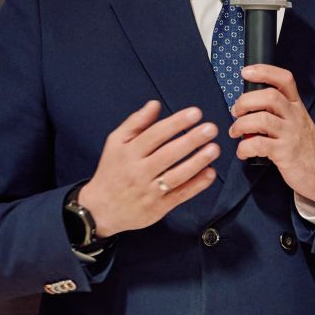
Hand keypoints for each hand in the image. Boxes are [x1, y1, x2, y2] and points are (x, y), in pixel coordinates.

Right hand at [78, 101, 219, 237]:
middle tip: (211, 128)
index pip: (155, 135)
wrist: (101, 209)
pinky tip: (210, 173)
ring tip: (214, 149)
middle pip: (168, 154)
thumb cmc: (111, 170)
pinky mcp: (158, 208)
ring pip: (177, 175)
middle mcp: (139, 171)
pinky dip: (197, 185)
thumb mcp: (115, 143)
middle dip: (191, 140)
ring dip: (197, 162)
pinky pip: (180, 195)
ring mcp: (149, 191)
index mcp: (128, 153)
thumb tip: (154, 104)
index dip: (176, 123)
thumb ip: (135, 123)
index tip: (196, 113)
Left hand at [229, 64, 314, 206]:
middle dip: (245, 101)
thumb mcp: (296, 120)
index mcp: (295, 105)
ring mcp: (290, 134)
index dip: (264, 71)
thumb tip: (248, 102)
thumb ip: (277, 109)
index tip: (245, 72)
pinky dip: (244, 147)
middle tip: (235, 111)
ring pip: (262, 119)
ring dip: (241, 124)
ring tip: (234, 132)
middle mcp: (294, 116)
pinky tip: (242, 151)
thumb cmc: (302, 144)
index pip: (284, 79)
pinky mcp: (284, 152)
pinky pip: (259, 144)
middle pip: (269, 96)